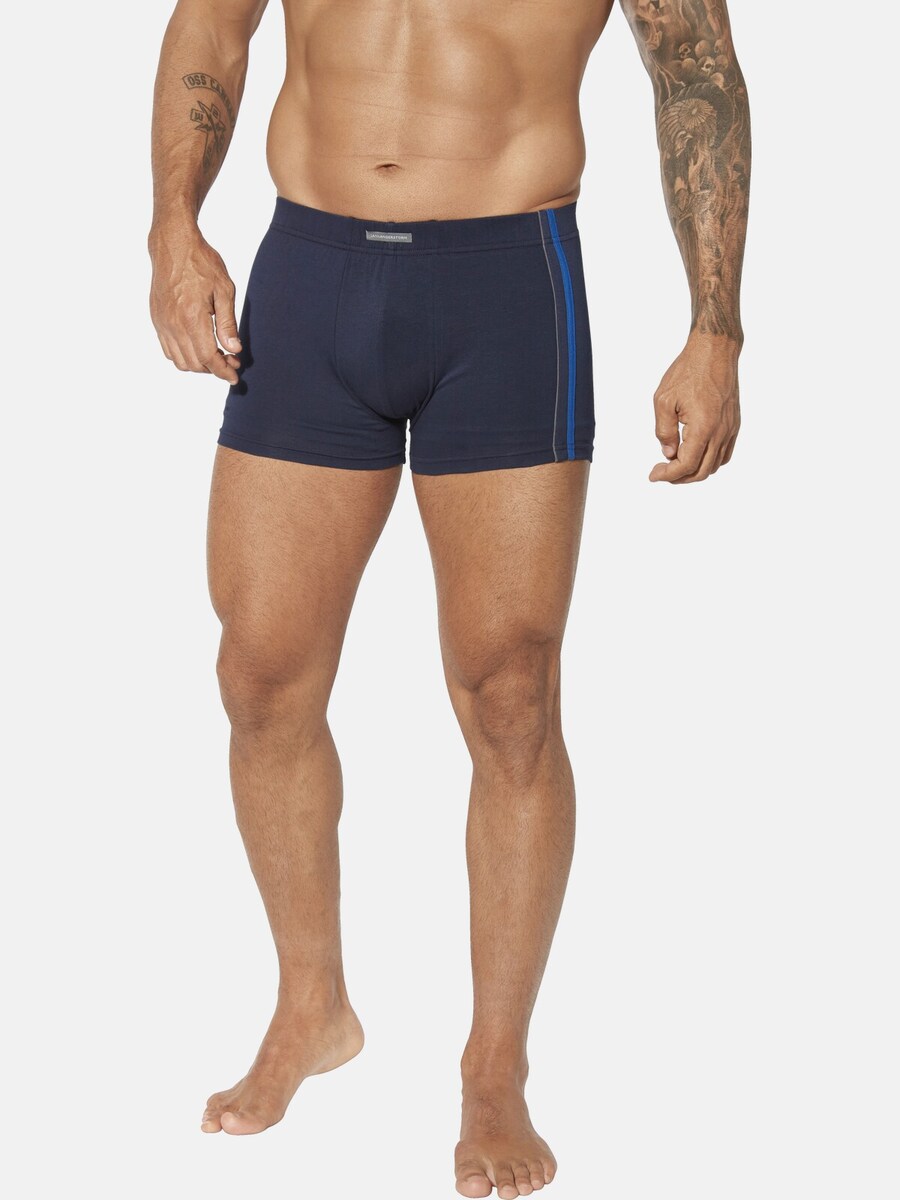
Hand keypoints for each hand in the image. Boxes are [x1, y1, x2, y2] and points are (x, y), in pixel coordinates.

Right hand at [148, 222, 240, 384]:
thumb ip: (228, 323)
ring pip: (179, 361)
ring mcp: (162, 322)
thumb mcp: (224, 289)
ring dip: (199, 365)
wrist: (173, 244)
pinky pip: (167, 349)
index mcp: (192, 317)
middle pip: (194, 364)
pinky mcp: (156, 319)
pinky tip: (197, 346)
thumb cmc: (201, 262)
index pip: (208, 358)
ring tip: (215, 355)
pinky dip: (183, 356)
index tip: (235, 376)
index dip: (223, 371)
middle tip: (231, 361)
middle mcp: (173, 324)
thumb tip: (233, 349)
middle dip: (214, 369)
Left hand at [649, 331, 741, 483]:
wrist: (715, 351)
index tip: (653, 474)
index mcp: (703, 428)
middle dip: (679, 477)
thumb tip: (668, 454)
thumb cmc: (688, 371)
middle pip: (701, 471)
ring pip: (715, 465)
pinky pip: (725, 453)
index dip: (668, 475)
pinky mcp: (734, 423)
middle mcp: (720, 432)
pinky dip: (710, 461)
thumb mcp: (664, 400)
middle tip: (661, 471)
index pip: (686, 465)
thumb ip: (664, 431)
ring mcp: (730, 429)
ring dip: (695, 471)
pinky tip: (695, 454)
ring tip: (675, 464)